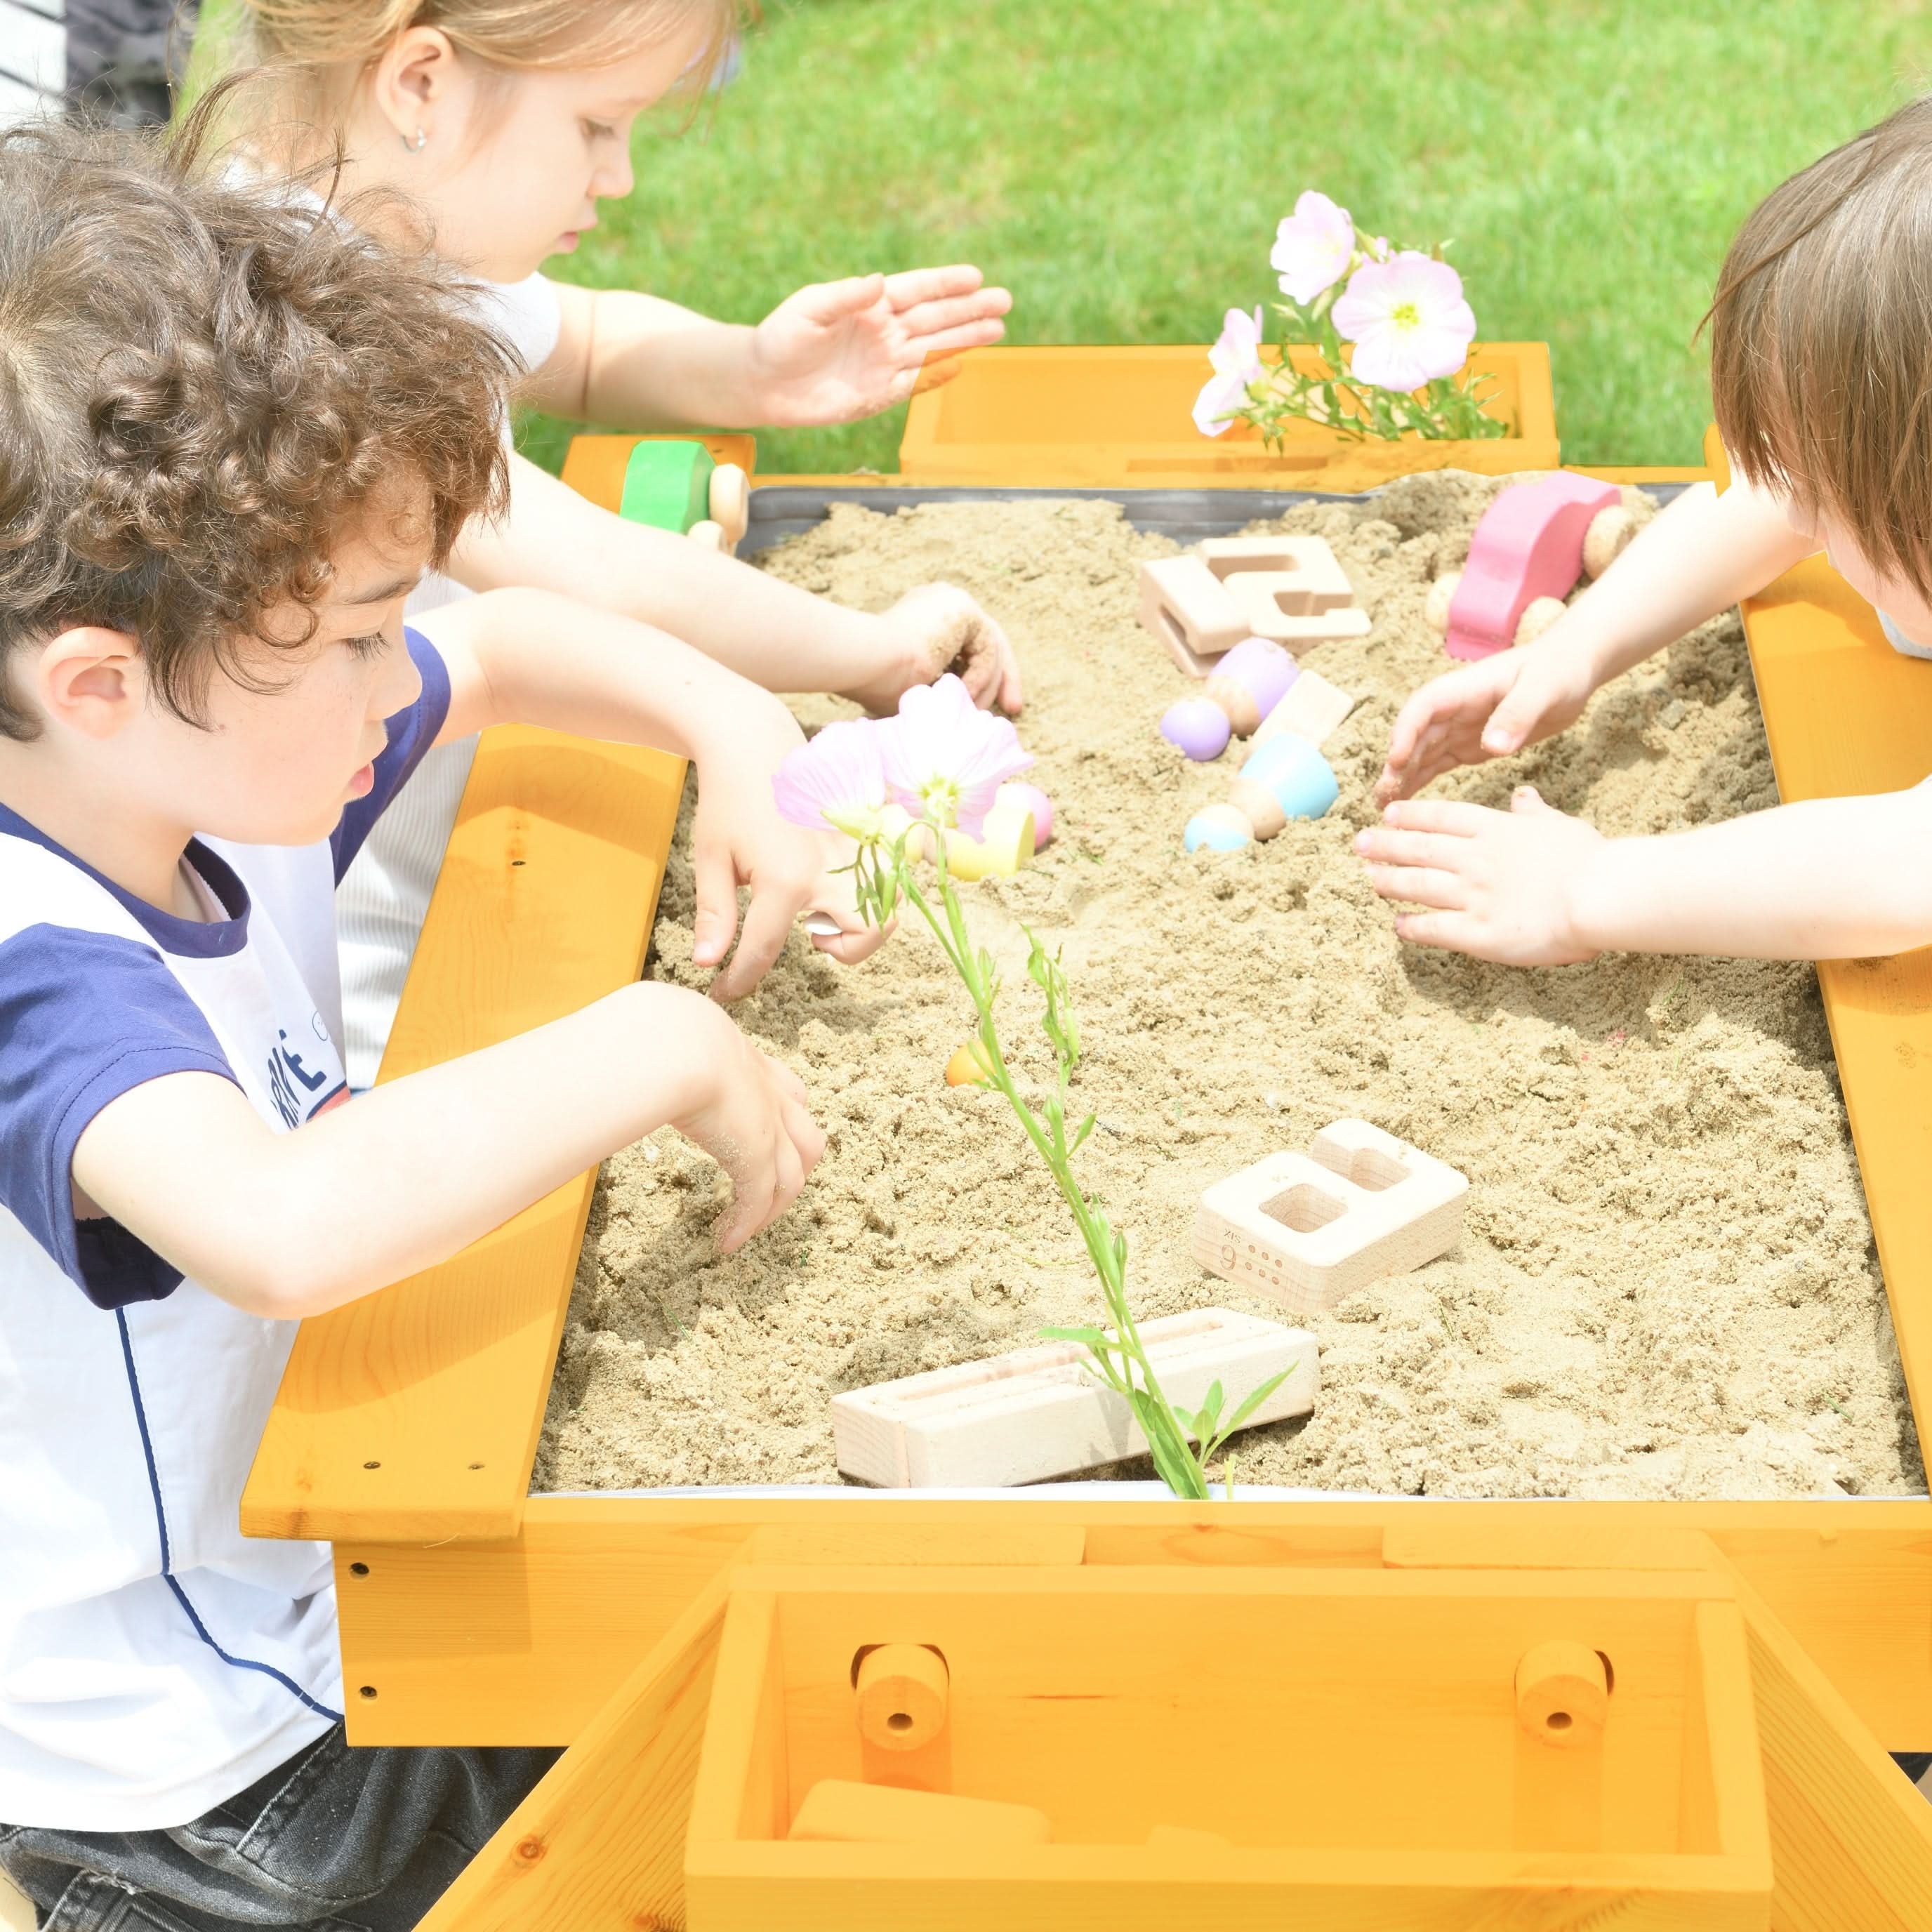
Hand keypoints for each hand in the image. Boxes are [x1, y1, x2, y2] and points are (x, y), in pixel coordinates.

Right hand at [670, 1006, 826, 1252]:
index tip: (762, 1132)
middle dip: (792, 1166)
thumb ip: (651, 1047)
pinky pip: (758, 1200)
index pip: (787, 1092)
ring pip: (792, 1178)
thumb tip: (613, 1051)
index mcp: (749, 1063)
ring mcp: (770, 1128)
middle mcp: (770, 1096)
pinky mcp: (756, 1157)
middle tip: (766, 1190)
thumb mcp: (663, 1035)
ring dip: (772, 1207)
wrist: (675, 1043)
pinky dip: (746, 1225)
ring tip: (746, 1227)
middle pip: (805, 1139)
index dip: (783, 1116)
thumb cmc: (657, 1033)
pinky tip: (727, 1243)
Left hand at [691, 701, 891, 998]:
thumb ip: (715, 915)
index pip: (764, 951)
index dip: (740, 980)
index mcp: (784, 880)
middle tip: (808, 936)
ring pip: (886, 910)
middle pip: (864, 937)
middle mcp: (828, 871)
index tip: (725, 993)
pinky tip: (838, 885)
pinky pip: (887, 878)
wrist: (755, 740)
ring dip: (862, 924)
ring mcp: (851, 854)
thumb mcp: (712, 858)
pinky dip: (874, 892)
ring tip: (825, 909)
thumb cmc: (728, 799)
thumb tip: (708, 962)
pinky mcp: (862, 839)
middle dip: (843, 952)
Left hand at [746, 265, 1011, 426]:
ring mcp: (884, 363)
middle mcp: (884, 332)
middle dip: (970, 310)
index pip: (916, 290)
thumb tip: (877, 282)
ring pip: (934, 348)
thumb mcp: (809, 309)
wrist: (765, 383)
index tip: (975, 277)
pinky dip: (937, 374)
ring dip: (965, 339)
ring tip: (998, 330)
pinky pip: (915, 383)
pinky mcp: (879, 394)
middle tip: (1004, 301)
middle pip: (935, 318)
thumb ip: (845, 296)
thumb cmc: (781, 338)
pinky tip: (961, 365)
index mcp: (870, 305)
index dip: (946, 284)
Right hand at [839, 582, 1023, 716]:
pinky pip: (988, 648)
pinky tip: (964, 692)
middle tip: (1014, 709)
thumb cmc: (876, 685)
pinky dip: (981, 675)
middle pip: (986, 642)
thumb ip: (938, 694)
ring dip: (986, 685)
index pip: (965, 646)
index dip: (981, 678)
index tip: (987, 710)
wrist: (867, 662)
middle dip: (1002, 678)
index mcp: (922, 621)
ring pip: (989, 648)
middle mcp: (938, 604)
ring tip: (971, 710)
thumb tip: (957, 720)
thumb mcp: (914, 693)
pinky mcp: (962, 606)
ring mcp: (950, 601)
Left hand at [1355, 786, 1604, 964]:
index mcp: (1496, 830)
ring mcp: (1474, 896)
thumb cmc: (1590, 860)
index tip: (1388, 814)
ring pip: (1418, 886)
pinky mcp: (1479, 933)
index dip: (1411, 816)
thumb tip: (1523, 794)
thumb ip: (1533, 812)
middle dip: (1385, 846)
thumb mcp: (1559, 824)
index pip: (1442, 817)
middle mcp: (1476, 859)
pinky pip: (1434, 929)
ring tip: (1370, 879)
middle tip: (1360, 844)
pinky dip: (1412, 926)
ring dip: (1389, 881)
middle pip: (1419, 849)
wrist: (1601, 896)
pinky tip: (1398, 925)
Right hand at [1376, 634, 1597, 803]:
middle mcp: (1454, 708)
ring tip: (1385, 807)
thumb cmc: (1559, 670)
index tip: (1395, 761)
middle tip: (1383, 797)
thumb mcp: (1544, 689)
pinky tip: (1406, 802)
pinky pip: (1438, 763)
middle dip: (1396, 765)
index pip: (1423, 708)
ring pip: (1421, 753)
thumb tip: (1493, 747)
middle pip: (1415, 736)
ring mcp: (1459, 727)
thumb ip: (1517, 715)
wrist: (1572, 668)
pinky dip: (1420, 781)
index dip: (1405, 732)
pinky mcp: (1470, 744)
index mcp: (1465, 688)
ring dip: (1402, 777)